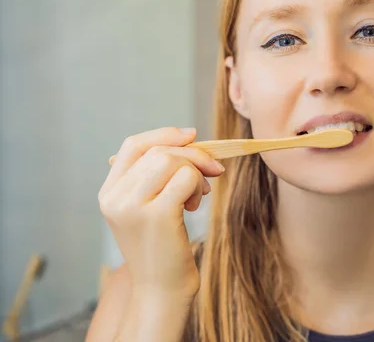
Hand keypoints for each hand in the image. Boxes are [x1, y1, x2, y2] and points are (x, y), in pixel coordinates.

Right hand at [98, 127, 224, 298]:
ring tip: (196, 197)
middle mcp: (115, 198)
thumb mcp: (150, 207)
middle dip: (193, 155)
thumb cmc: (163, 248)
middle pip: (158, 150)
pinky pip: (186, 178)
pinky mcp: (157, 215)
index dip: (164, 134)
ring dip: (195, 173)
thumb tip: (190, 138)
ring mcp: (132, 206)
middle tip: (213, 171)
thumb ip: (157, 176)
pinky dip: (198, 187)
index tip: (192, 136)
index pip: (133, 145)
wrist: (161, 290)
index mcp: (109, 193)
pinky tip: (193, 207)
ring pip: (172, 160)